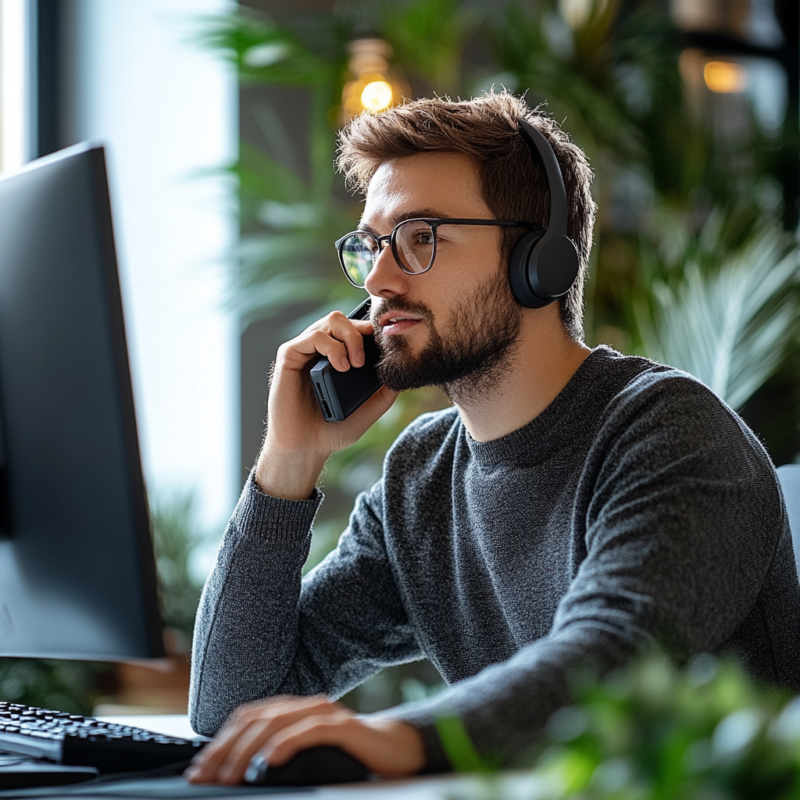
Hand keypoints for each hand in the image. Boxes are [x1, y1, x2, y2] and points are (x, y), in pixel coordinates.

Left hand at [184, 696, 425, 784]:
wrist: (394, 750)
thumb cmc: (347, 756)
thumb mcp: (304, 757)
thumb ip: (276, 757)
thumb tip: (234, 776)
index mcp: (291, 710)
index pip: (245, 719)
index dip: (218, 743)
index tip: (198, 771)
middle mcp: (304, 705)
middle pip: (254, 719)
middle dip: (225, 748)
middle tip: (206, 776)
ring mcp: (324, 712)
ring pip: (276, 722)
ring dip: (247, 750)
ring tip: (230, 775)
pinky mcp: (343, 726)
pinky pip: (310, 730)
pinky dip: (286, 743)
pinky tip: (269, 760)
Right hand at [256, 310, 397, 499]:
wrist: (306, 449)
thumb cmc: (333, 431)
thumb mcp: (369, 409)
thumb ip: (385, 391)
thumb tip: (402, 371)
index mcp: (337, 357)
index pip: (357, 329)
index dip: (372, 333)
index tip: (383, 350)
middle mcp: (320, 350)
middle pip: (345, 319)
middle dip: (361, 333)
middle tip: (365, 362)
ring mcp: (305, 351)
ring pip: (332, 321)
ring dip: (350, 339)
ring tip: (354, 365)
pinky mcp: (289, 356)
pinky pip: (313, 336)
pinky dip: (332, 347)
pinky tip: (341, 367)